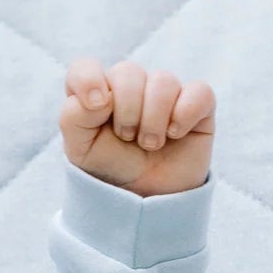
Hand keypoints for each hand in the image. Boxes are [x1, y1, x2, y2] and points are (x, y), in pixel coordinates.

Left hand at [59, 57, 214, 197]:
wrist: (146, 203)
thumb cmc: (112, 172)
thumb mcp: (80, 151)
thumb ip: (74, 117)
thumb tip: (100, 95)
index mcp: (98, 93)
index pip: (85, 68)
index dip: (89, 80)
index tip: (96, 107)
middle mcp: (131, 86)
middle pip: (128, 72)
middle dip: (127, 111)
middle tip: (128, 138)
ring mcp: (165, 93)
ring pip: (163, 81)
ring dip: (153, 120)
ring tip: (150, 145)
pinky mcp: (197, 104)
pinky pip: (199, 92)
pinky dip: (185, 113)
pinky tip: (176, 134)